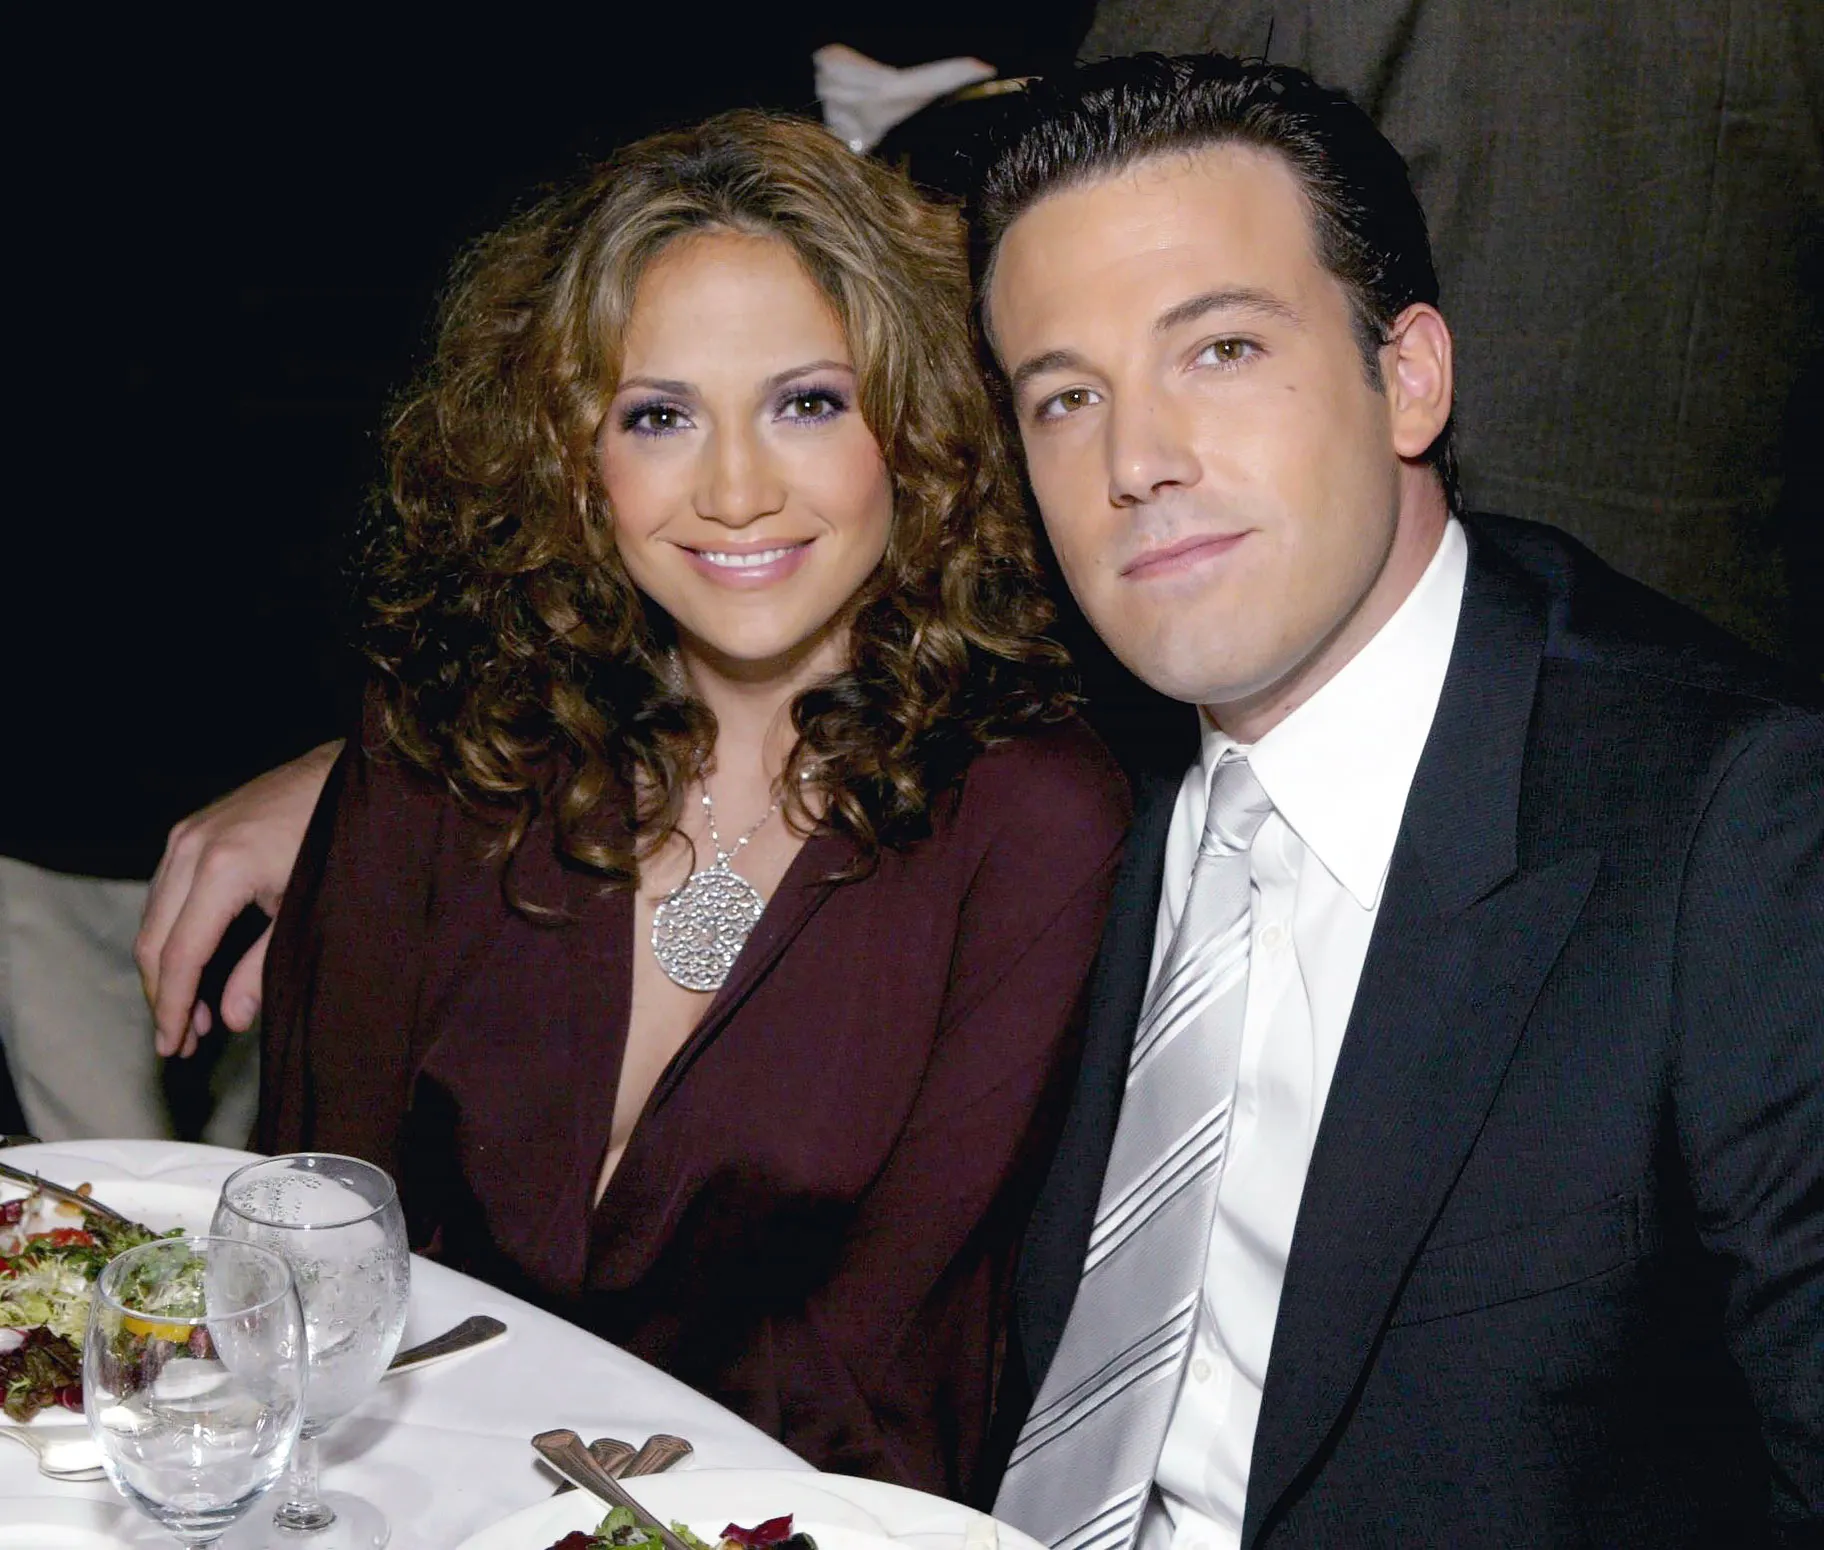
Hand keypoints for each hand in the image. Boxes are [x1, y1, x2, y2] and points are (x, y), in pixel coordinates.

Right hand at [137, 741, 342, 1056]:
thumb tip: (232, 1018)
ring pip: (153, 919)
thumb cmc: (337, 841)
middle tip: (182, 1044)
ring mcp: (185, 834)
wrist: (347, 777)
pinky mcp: (189, 830)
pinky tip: (195, 968)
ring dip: (166, 971)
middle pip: (153, 940)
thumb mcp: (306, 910)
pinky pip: (166, 894)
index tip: (174, 1047)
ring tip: (193, 1018)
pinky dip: (172, 936)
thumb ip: (265, 966)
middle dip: (163, 998)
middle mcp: (191, 848)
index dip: (173, 1008)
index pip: (180, 955)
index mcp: (222, 869)